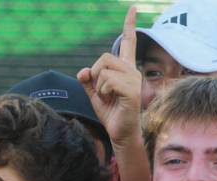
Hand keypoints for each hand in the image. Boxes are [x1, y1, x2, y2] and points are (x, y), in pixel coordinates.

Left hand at [76, 6, 142, 146]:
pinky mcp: (131, 89)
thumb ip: (88, 80)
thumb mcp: (94, 94)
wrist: (120, 132)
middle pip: (104, 58)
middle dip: (94, 74)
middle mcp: (132, 70)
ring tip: (108, 98)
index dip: (129, 25)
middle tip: (101, 91)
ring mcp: (133, 78)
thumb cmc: (110, 113)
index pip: (128, 42)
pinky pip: (107, 81)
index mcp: (124, 69)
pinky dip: (102, 92)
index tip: (132, 8)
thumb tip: (83, 71)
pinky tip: (110, 100)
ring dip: (98, 86)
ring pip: (103, 69)